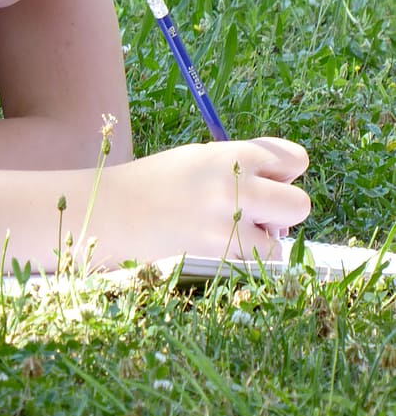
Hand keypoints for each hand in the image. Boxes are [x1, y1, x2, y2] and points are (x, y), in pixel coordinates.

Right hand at [103, 136, 310, 265]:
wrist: (115, 210)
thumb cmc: (159, 181)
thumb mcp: (201, 158)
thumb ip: (242, 167)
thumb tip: (281, 193)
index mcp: (232, 154)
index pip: (295, 159)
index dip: (284, 173)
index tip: (265, 181)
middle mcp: (235, 186)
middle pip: (300, 203)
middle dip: (283, 211)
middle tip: (255, 213)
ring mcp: (228, 223)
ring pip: (281, 241)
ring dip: (264, 240)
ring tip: (231, 232)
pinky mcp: (218, 254)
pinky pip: (255, 261)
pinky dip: (244, 258)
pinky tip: (216, 246)